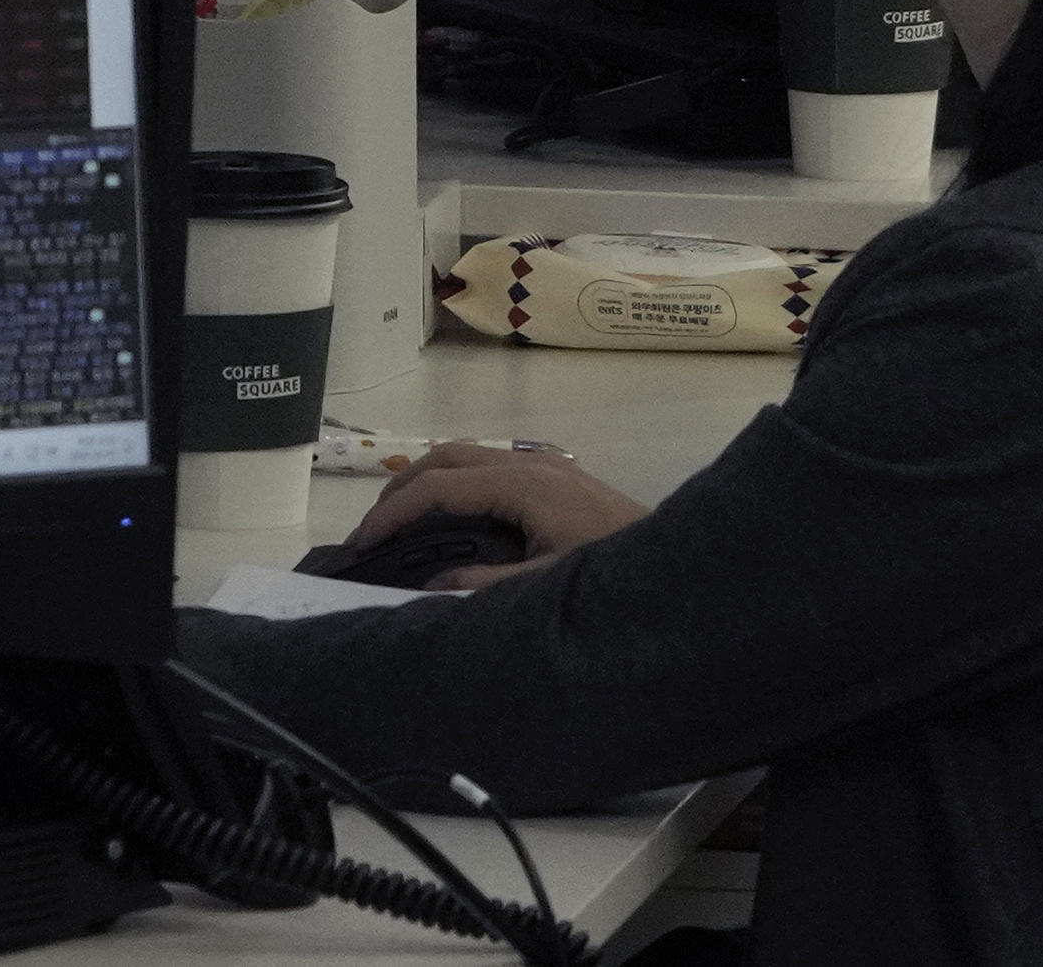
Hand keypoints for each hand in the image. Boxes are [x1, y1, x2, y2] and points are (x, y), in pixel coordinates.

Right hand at [342, 440, 647, 588]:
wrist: (679, 563)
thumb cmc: (615, 569)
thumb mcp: (548, 586)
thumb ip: (487, 586)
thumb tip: (432, 583)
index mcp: (523, 485)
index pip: (439, 488)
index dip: (394, 514)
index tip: (364, 542)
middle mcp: (531, 464)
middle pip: (446, 456)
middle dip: (401, 489)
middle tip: (371, 531)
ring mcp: (545, 465)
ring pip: (466, 455)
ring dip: (426, 481)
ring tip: (399, 523)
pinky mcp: (556, 476)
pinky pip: (487, 465)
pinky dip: (453, 482)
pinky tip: (450, 519)